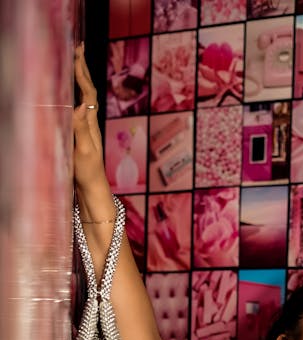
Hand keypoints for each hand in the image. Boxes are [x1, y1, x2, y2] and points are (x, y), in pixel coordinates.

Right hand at [73, 44, 107, 192]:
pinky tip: (71, 94)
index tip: (76, 53)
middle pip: (88, 90)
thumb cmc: (88, 173)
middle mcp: (90, 123)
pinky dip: (74, 95)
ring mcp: (86, 129)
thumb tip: (80, 106)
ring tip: (76, 62)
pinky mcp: (81, 136)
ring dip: (80, 79)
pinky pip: (78, 108)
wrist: (93, 190)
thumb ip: (82, 129)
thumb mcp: (84, 151)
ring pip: (83, 98)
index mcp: (91, 123)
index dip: (81, 72)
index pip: (86, 92)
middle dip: (82, 68)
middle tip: (79, 47)